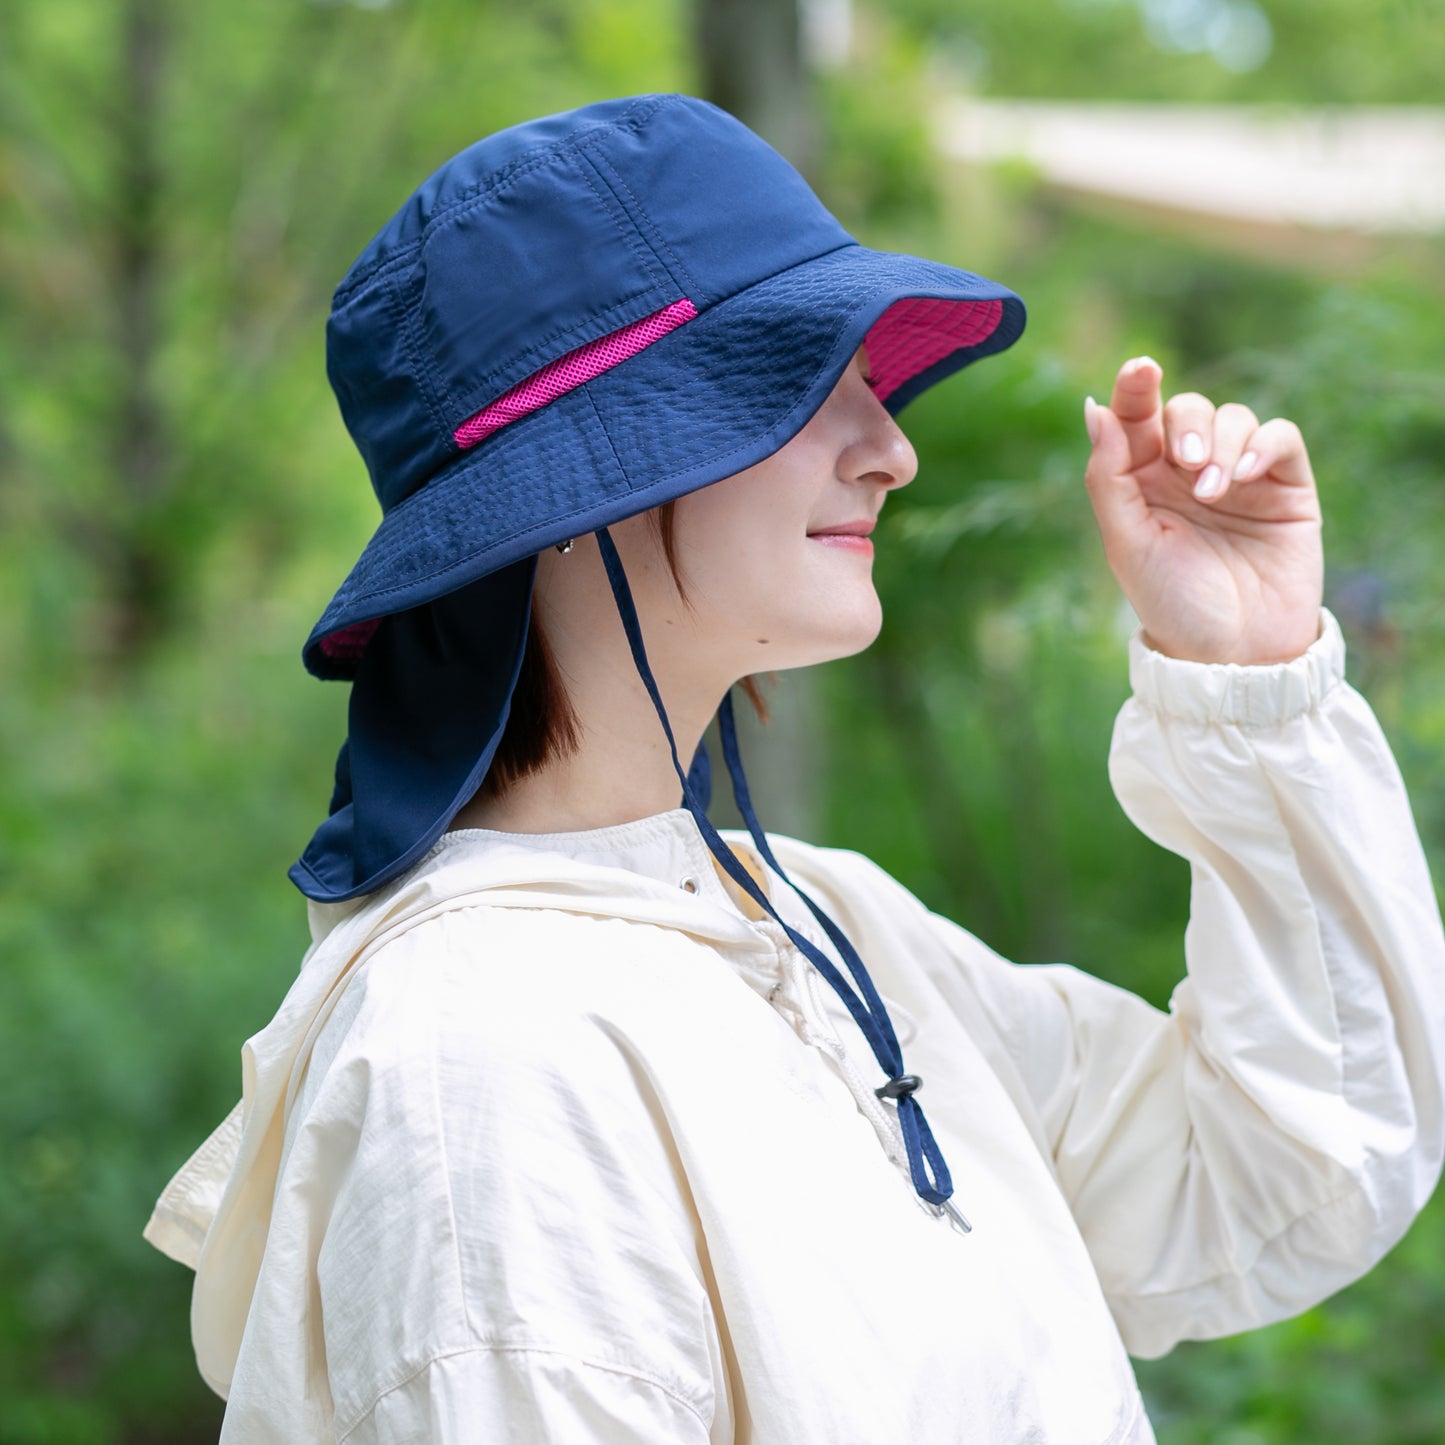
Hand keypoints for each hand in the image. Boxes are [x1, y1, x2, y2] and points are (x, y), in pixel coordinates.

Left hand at [1083, 356, 1322, 665]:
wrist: (1234, 653)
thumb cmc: (1172, 603)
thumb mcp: (1127, 543)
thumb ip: (1108, 477)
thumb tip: (1094, 410)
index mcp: (1142, 482)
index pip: (1136, 418)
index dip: (1135, 388)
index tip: (1140, 370)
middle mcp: (1188, 473)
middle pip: (1186, 410)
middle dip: (1185, 426)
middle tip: (1186, 463)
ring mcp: (1238, 477)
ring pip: (1233, 416)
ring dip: (1222, 442)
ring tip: (1213, 491)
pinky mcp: (1285, 486)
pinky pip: (1279, 437)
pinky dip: (1262, 444)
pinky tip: (1245, 474)